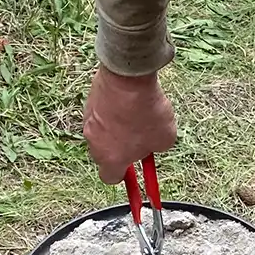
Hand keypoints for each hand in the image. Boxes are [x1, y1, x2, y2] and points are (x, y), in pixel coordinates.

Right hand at [83, 66, 177, 181]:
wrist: (128, 77)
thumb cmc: (146, 112)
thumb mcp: (165, 139)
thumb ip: (157, 148)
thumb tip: (154, 144)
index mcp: (111, 159)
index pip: (110, 177)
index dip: (124, 175)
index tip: (135, 171)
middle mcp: (94, 142)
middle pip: (105, 152)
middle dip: (121, 148)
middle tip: (141, 138)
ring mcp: (89, 120)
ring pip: (104, 130)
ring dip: (118, 126)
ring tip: (138, 112)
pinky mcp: (90, 100)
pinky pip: (103, 110)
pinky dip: (114, 108)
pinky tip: (130, 98)